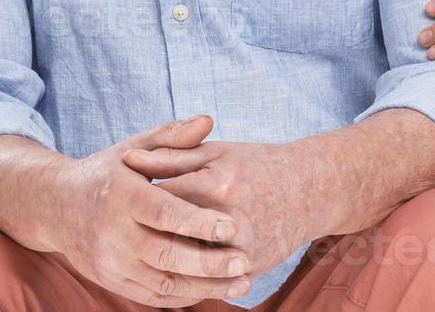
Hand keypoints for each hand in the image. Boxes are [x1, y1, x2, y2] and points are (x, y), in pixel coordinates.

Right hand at [48, 115, 253, 306]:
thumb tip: (208, 121)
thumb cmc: (107, 173)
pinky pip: (152, 296)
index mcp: (121, 196)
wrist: (56, 208)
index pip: (164, 213)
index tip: (233, 226)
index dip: (199, 222)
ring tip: (242, 283)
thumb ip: (171, 137)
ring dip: (204, 287)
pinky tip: (214, 289)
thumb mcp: (134, 148)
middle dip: (209, 263)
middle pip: (165, 254)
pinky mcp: (112, 282)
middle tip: (245, 261)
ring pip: (162, 283)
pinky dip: (184, 296)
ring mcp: (110, 263)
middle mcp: (113, 234)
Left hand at [123, 134, 318, 282]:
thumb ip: (172, 157)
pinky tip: (172, 269)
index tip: (122, 202)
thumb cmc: (258, 165)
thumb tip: (127, 162)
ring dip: (163, 261)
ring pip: (187, 265)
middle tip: (130, 232)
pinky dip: (188, 277)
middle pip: (170, 236)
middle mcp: (229, 219)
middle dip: (146, 235)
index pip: (160, 200)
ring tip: (145, 253)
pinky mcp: (250, 267)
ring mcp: (241, 248)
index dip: (138, 202)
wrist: (312, 188)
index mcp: (216, 185)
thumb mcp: (216, 153)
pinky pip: (208, 280)